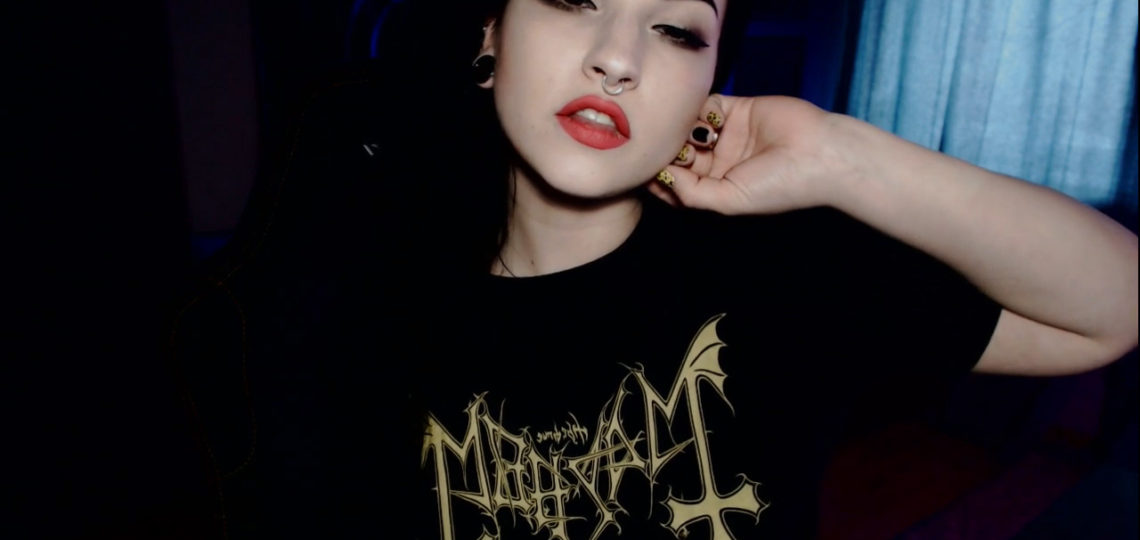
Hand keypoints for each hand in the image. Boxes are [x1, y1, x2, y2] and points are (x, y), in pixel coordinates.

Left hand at [648, 94, 852, 214]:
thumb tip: (661, 176)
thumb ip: (691, 193)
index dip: (658, 178)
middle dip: (668, 152)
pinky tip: (712, 119)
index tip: (643, 171)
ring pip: (688, 128)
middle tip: (667, 150)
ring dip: (683, 129)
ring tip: (693, 137)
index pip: (676, 184)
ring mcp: (727, 135)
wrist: (818, 153)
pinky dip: (702, 108)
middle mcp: (719, 163)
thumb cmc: (779, 186)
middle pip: (678, 154)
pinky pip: (707, 104)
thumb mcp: (729, 201)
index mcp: (717, 189)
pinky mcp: (737, 109)